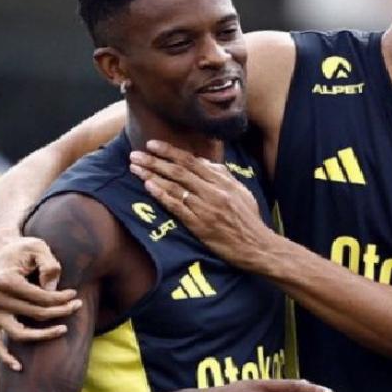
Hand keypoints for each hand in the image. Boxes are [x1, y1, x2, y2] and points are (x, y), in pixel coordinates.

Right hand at [0, 230, 79, 369]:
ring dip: (42, 335)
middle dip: (60, 312)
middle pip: (34, 314)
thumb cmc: (21, 248)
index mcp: (4, 281)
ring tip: (63, 330)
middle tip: (77, 306)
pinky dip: (5, 356)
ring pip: (18, 333)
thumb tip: (53, 290)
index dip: (62, 299)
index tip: (75, 295)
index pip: (41, 298)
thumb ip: (49, 264)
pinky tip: (18, 367)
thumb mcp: (38, 247)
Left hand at [129, 140, 274, 269]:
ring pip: (175, 186)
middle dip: (155, 161)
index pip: (192, 161)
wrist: (257, 246)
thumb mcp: (242, 192)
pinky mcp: (200, 225)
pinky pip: (177, 207)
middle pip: (179, 171)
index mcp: (224, 181)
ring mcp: (206, 208)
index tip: (152, 144)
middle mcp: (214, 191)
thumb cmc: (249, 220)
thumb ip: (223, 176)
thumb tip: (205, 163)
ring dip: (152, 175)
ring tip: (135, 168)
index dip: (170, 151)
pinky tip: (148, 187)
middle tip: (135, 154)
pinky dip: (162, 195)